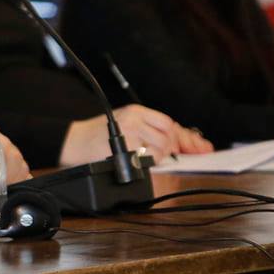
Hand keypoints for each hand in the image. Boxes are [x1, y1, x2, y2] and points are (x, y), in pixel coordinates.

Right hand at [61, 104, 203, 164]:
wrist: (71, 141)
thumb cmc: (96, 136)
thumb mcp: (123, 125)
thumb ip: (148, 130)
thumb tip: (179, 145)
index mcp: (136, 111)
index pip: (170, 124)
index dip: (187, 138)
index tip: (202, 149)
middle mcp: (134, 118)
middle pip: (168, 134)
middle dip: (171, 148)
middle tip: (162, 155)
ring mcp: (130, 131)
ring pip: (161, 146)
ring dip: (158, 156)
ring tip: (143, 157)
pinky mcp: (125, 146)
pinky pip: (148, 157)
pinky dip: (148, 162)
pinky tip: (138, 160)